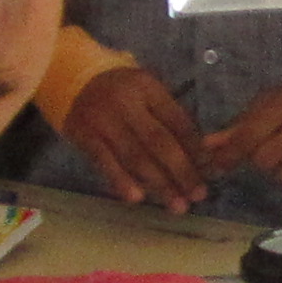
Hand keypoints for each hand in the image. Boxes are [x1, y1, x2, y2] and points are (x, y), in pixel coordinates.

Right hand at [62, 64, 210, 213]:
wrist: (71, 77)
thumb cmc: (120, 89)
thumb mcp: (146, 90)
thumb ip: (168, 115)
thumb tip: (199, 153)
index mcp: (148, 88)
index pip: (177, 120)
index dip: (195, 148)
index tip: (210, 170)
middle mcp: (126, 103)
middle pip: (159, 142)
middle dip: (181, 171)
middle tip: (198, 195)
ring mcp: (103, 120)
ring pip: (135, 156)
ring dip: (158, 184)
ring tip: (176, 205)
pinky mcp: (84, 136)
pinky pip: (105, 162)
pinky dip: (121, 181)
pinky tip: (137, 198)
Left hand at [203, 79, 281, 193]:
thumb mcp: (270, 101)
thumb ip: (240, 125)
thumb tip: (210, 144)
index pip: (248, 138)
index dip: (230, 154)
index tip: (219, 164)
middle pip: (262, 161)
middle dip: (258, 156)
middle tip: (268, 146)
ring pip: (281, 175)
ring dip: (278, 167)